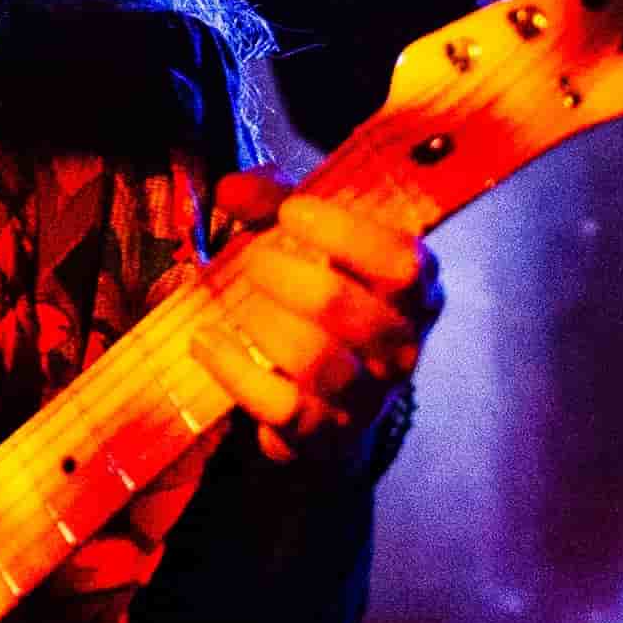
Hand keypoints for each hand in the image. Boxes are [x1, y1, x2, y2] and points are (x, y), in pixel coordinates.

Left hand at [206, 175, 442, 465]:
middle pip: (356, 316)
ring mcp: (366, 397)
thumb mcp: (313, 244)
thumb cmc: (328, 300)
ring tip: (238, 307)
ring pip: (320, 363)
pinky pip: (282, 407)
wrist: (335, 406)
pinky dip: (236, 371)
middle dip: (294, 281)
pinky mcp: (324, 434)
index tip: (292, 211)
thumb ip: (277, 205)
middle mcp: (401, 346)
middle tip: (254, 261)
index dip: (346, 233)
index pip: (402, 262)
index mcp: (416, 290)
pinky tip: (207, 342)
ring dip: (267, 326)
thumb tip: (232, 187)